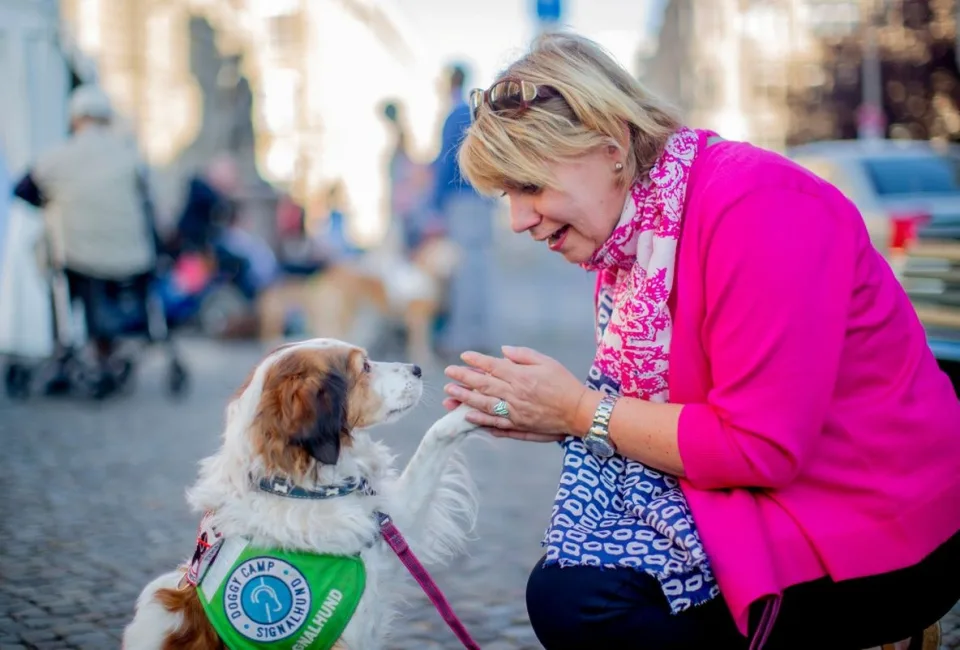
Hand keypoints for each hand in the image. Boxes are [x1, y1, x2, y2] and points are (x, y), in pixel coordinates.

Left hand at [443, 346, 588, 437]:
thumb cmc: (565, 384)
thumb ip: (523, 355)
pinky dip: (479, 421)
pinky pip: (495, 424)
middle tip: (448, 373)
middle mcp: (515, 394)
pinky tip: (467, 417)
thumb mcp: (547, 362)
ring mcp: (515, 412)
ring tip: (449, 394)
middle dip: (463, 378)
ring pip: (484, 405)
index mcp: (521, 376)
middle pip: (484, 384)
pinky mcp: (518, 426)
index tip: (463, 356)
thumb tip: (503, 351)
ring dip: (464, 399)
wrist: (579, 412)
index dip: (476, 361)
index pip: (493, 366)